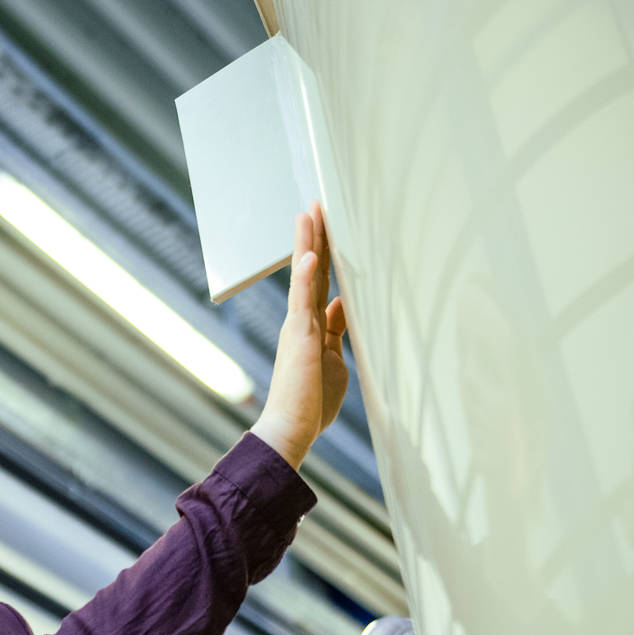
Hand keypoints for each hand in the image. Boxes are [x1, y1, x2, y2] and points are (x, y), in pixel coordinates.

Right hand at [252, 203, 347, 468]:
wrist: (291, 429)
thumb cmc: (311, 403)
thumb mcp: (332, 359)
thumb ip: (337, 331)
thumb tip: (343, 304)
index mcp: (312, 328)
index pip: (319, 283)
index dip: (324, 255)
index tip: (326, 228)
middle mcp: (302, 322)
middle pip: (311, 271)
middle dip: (315, 238)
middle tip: (316, 205)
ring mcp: (299, 328)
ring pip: (304, 278)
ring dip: (307, 244)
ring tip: (308, 214)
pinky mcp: (299, 338)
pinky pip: (302, 302)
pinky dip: (304, 278)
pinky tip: (309, 255)